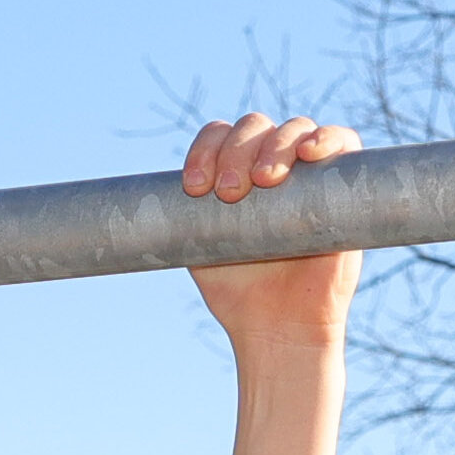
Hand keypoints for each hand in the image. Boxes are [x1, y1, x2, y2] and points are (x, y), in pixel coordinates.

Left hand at [182, 116, 361, 454]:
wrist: (279, 329)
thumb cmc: (237, 292)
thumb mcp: (196, 247)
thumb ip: (175, 220)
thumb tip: (108, 214)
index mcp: (232, 173)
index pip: (218, 135)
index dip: (204, 148)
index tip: (193, 187)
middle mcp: (270, 166)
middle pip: (253, 126)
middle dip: (236, 150)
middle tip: (227, 193)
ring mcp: (309, 173)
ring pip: (293, 128)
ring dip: (275, 145)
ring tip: (264, 183)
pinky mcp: (346, 186)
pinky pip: (343, 142)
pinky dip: (328, 139)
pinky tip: (310, 154)